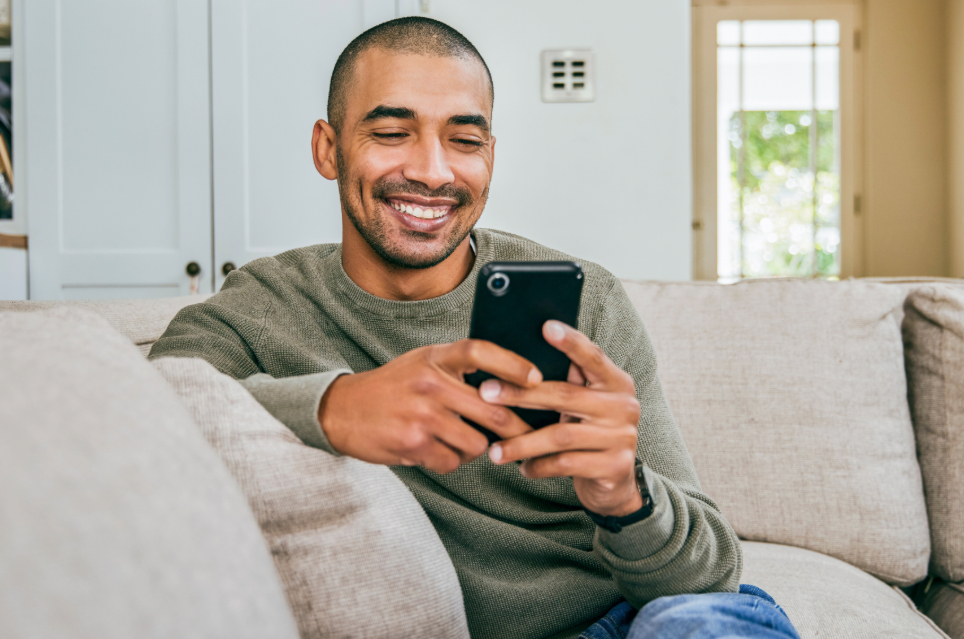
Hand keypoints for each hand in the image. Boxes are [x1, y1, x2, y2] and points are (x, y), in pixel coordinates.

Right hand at [318, 340, 537, 473]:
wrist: (342, 410)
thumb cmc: (394, 386)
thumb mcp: (423, 362)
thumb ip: (458, 367)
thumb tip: (510, 383)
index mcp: (435, 357)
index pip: (480, 352)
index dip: (513, 364)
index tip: (536, 379)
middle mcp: (430, 382)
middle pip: (492, 408)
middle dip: (517, 428)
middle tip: (530, 436)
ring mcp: (422, 414)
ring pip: (476, 443)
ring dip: (475, 448)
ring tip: (458, 440)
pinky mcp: (413, 443)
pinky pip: (451, 461)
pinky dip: (449, 461)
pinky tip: (433, 450)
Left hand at [481, 321, 641, 516]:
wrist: (615, 482)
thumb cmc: (588, 433)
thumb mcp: (583, 405)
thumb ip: (567, 383)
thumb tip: (516, 360)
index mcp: (616, 382)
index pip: (593, 356)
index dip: (570, 342)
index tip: (545, 326)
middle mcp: (624, 406)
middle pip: (566, 395)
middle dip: (521, 394)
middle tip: (486, 393)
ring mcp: (622, 437)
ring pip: (561, 436)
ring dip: (523, 442)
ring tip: (495, 450)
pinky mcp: (615, 467)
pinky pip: (567, 465)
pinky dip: (539, 466)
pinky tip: (523, 468)